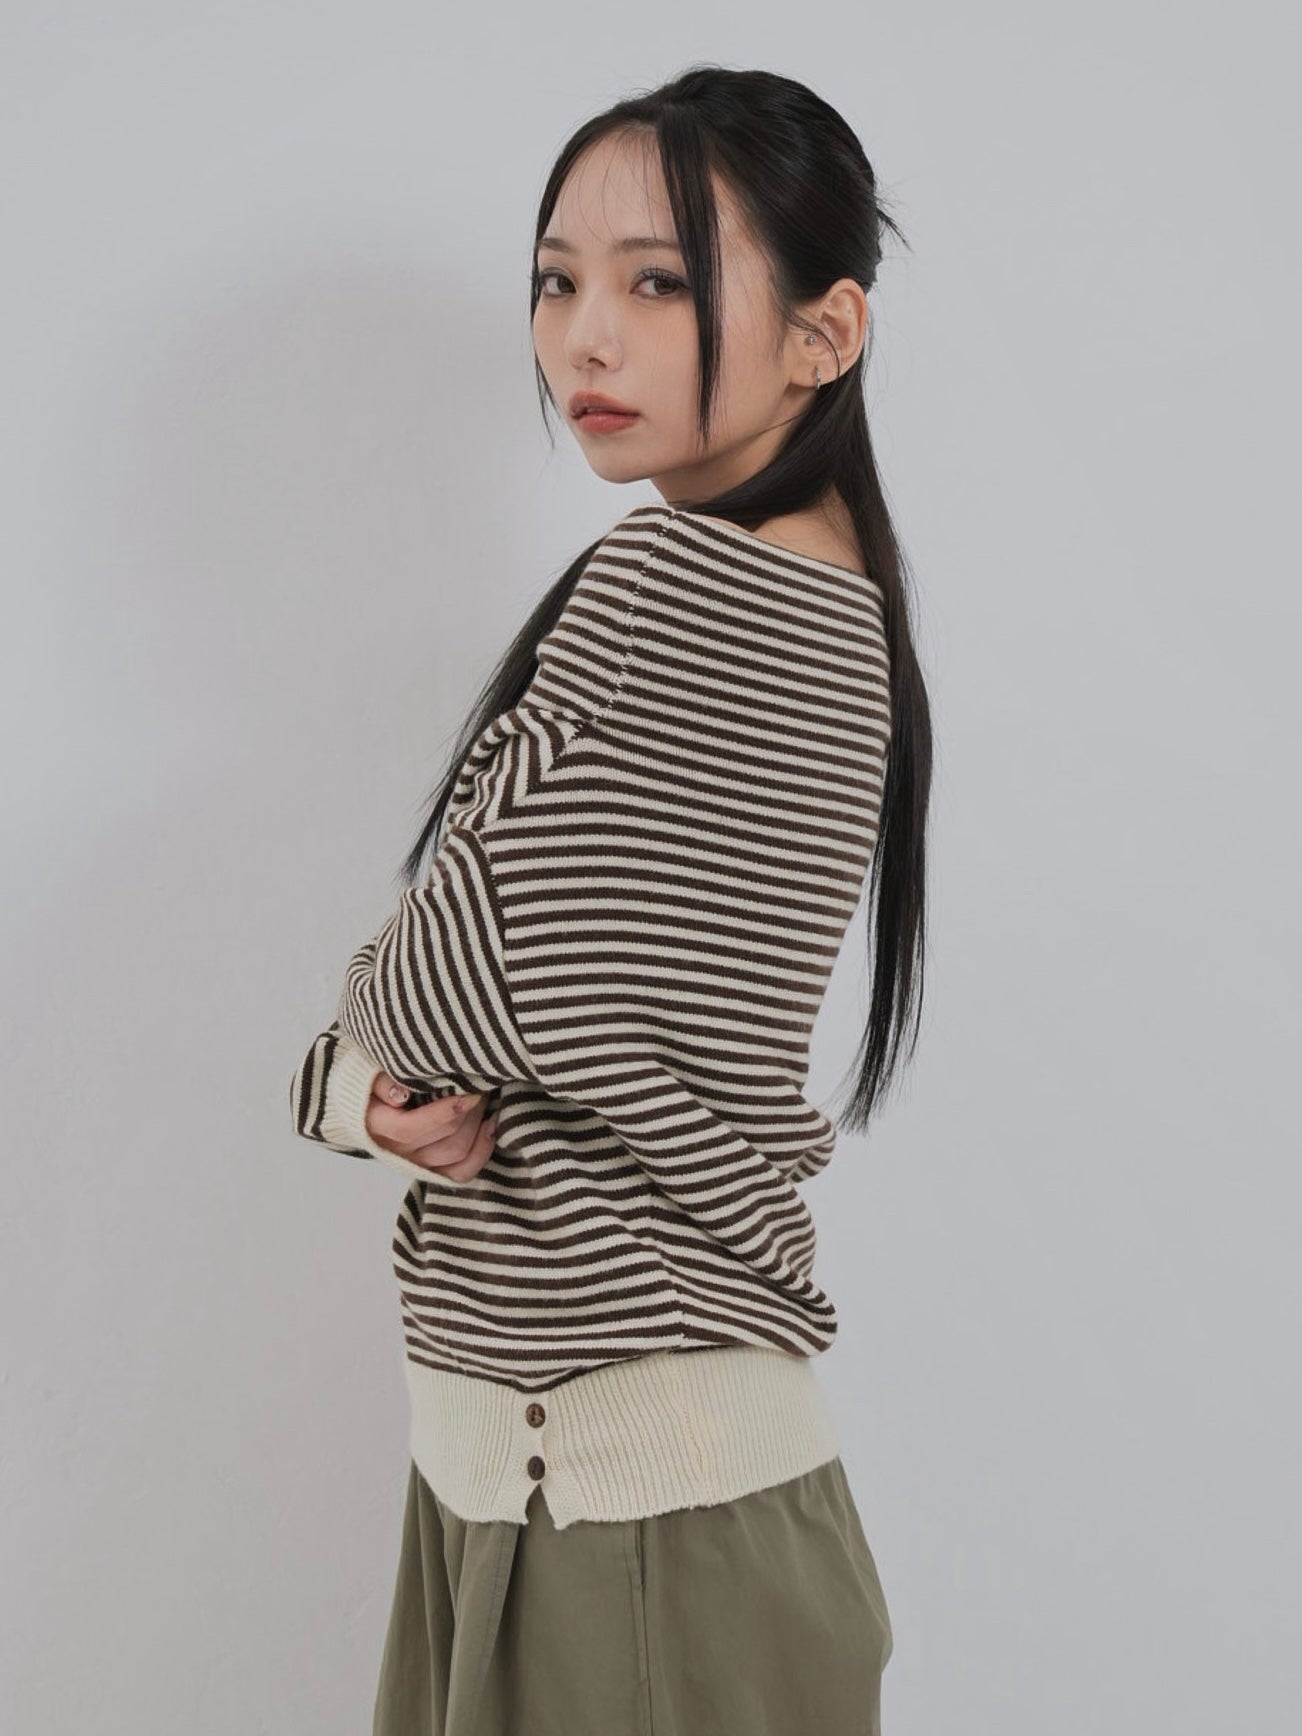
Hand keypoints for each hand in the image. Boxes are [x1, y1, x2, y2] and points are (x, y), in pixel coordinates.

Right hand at [365, 1074, 498, 1182]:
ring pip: (457, 1155)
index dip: (443, 1113)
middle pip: (444, 1141)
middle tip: (479, 1085)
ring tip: (484, 1100)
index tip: (467, 1091)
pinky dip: (481, 1152)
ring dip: (477, 1126)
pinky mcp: (431, 1171)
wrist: (364, 1110)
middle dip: (469, 1112)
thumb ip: (380, 1082)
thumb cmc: (370, 1086)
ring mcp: (415, 1165)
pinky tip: (490, 1127)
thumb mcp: (366, 1075)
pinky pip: (461, 1173)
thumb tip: (400, 1094)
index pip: (410, 1129)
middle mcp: (397, 1152)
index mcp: (377, 1128)